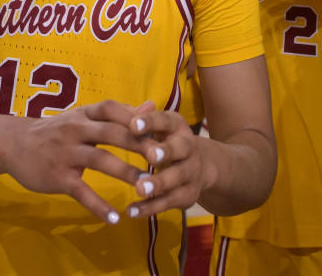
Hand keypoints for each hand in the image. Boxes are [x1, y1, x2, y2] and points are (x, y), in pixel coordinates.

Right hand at [0, 100, 151, 223]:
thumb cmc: (55, 130)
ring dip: (126, 174)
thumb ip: (119, 114)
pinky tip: (114, 218)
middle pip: (111, 134)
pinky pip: (81, 192)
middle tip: (163, 159)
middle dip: (139, 145)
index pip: (112, 109)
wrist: (13, 144)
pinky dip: (98, 205)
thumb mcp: (83, 117)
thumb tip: (152, 106)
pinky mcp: (58, 177)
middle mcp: (75, 130)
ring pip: (100, 161)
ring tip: (147, 188)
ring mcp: (66, 153)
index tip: (158, 128)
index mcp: (84, 114)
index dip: (134, 117)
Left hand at [123, 101, 208, 218]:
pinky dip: (150, 207)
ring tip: (139, 188)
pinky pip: (169, 202)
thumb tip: (121, 110)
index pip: (165, 120)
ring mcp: (191, 172)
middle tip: (150, 156)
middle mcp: (188, 147)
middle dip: (166, 152)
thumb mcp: (155, 128)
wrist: (200, 164)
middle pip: (180, 149)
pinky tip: (132, 211)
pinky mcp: (187, 195)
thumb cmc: (164, 140)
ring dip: (159, 183)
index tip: (133, 124)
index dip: (150, 122)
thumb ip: (138, 120)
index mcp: (177, 126)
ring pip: (177, 178)